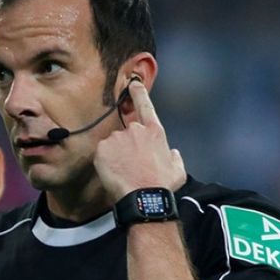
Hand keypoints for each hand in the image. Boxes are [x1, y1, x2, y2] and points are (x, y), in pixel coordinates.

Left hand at [94, 79, 185, 200]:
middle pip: (127, 133)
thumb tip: (172, 152)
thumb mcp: (178, 169)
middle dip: (127, 146)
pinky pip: (102, 153)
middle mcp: (135, 130)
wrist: (145, 197)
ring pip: (113, 144)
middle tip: (131, 165)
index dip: (138, 92)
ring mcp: (118, 138)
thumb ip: (174, 156)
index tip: (133, 82)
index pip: (145, 106)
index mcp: (155, 132)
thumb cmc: (162, 185)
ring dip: (116, 155)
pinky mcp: (103, 148)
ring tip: (124, 172)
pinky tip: (114, 173)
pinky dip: (105, 162)